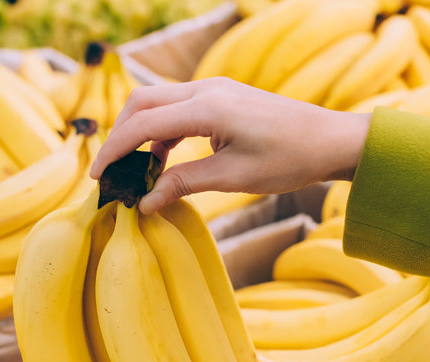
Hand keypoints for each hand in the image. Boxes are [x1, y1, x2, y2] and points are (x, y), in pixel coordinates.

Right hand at [90, 77, 371, 213]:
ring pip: (157, 103)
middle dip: (120, 136)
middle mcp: (206, 89)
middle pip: (142, 102)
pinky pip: (178, 109)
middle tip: (110, 172)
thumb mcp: (234, 178)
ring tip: (136, 173)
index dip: (114, 150)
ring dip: (140, 134)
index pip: (143, 124)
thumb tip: (144, 203)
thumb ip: (184, 185)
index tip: (98, 177)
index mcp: (207, 107)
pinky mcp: (221, 98)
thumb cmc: (289, 158)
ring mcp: (214, 90)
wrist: (331, 140)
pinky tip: (163, 161)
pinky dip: (162, 133)